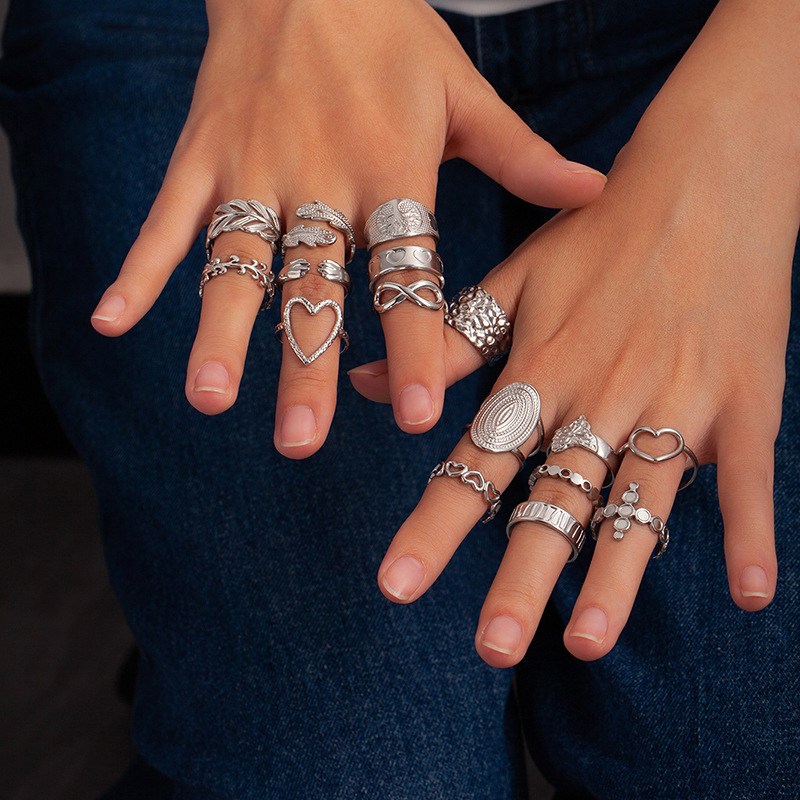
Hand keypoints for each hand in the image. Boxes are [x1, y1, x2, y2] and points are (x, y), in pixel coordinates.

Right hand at [89, 0, 604, 458]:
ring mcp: (253, 168)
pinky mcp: (200, 154)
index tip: (420, 416)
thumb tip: (594, 192)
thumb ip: (520, 151)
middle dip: (307, 365)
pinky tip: (111, 323)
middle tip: (303, 441)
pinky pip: (165, 217)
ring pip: (236, 263)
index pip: (406, 271)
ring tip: (211, 398)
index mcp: (392, 170)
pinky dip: (138, 268)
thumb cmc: (390, 35)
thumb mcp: (463, 89)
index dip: (415, 343)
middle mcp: (321, 179)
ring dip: (220, 333)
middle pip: (315, 286)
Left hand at [351, 28, 798, 662]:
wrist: (707, 177)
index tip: (395, 586)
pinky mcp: (745, 401)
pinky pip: (750, 479)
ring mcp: (678, 403)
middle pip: (555, 500)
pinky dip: (752, 535)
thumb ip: (451, 341)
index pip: (477, 463)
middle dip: (521, 577)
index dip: (434, 526)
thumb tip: (375, 386)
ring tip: (583, 643)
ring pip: (642, 503)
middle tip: (491, 648)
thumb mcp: (517, 277)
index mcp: (542, 369)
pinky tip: (750, 596)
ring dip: (617, 577)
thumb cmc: (602, 230)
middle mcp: (602, 396)